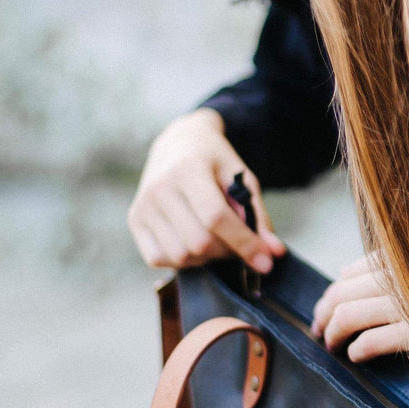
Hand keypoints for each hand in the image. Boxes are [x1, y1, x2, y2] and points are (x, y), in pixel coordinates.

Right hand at [128, 108, 286, 272]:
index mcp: (188, 168)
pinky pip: (160, 258)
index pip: (216, 218)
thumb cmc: (216, 165)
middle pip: (199, 242)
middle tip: (237, 242)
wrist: (178, 144)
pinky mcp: (135, 220)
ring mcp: (143, 204)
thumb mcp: (243, 181)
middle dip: (227, 251)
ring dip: (206, 258)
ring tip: (216, 240)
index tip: (266, 263)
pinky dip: (183, 260)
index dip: (245, 244)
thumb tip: (274, 253)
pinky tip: (193, 243)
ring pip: (181, 255)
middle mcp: (159, 186)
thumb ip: (258, 218)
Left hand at [311, 254, 408, 361]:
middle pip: (341, 294)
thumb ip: (387, 267)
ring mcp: (408, 306)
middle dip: (323, 315)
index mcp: (401, 258)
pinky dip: (356, 351)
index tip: (325, 311)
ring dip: (333, 334)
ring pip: (347, 316)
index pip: (350, 273)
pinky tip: (356, 356)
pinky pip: (371, 342)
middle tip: (319, 331)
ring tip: (332, 346)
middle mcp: (401, 277)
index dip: (331, 295)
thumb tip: (342, 272)